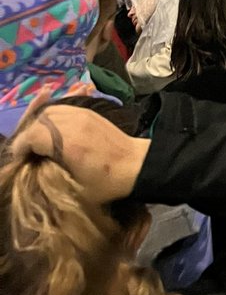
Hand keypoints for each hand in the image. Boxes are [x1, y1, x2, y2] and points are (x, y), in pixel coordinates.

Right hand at [11, 100, 149, 203]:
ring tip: (38, 141)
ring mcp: (83, 113)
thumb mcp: (73, 189)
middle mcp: (74, 122)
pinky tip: (51, 125)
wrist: (136, 164)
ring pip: (51, 110)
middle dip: (29, 135)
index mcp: (68, 142)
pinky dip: (53, 114)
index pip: (32, 136)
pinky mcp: (89, 111)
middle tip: (28, 152)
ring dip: (40, 123)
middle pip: (39, 120)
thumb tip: (32, 167)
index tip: (22, 162)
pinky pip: (64, 105)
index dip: (21, 149)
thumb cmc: (105, 183)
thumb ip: (48, 176)